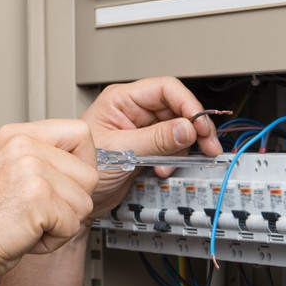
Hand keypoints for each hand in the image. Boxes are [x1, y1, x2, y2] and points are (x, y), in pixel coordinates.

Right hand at [0, 119, 98, 285]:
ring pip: (84, 202)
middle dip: (72, 202)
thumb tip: (80, 165)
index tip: (65, 186)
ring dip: (62, 224)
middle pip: (89, 173)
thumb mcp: (7, 173)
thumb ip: (40, 161)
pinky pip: (72, 225)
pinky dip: (53, 241)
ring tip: (29, 224)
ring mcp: (31, 168)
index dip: (81, 166)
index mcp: (16, 135)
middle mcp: (23, 145)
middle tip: (39, 212)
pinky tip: (26, 237)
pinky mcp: (38, 197)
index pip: (80, 134)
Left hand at [81, 77, 222, 216]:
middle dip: (192, 128)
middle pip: (176, 108)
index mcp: (121, 100)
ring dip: (182, 147)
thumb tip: (187, 128)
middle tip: (207, 145)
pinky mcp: (146, 146)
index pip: (165, 89)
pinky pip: (171, 145)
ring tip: (170, 164)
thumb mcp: (121, 152)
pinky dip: (174, 158)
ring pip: (178, 128)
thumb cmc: (82, 168)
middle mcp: (132, 110)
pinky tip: (163, 168)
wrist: (77, 196)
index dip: (187, 104)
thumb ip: (156, 139)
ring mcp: (140, 128)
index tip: (199, 124)